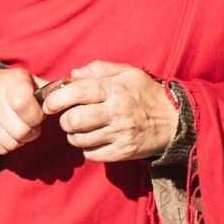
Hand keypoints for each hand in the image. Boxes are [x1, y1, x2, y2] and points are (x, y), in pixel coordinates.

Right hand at [0, 67, 44, 155]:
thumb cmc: (9, 86)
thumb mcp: (27, 80)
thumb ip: (48, 89)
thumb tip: (69, 93)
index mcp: (10, 81)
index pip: (24, 104)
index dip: (36, 115)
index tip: (38, 114)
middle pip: (20, 131)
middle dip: (31, 132)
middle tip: (30, 125)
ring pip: (11, 142)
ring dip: (20, 140)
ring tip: (18, 128)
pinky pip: (0, 149)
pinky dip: (8, 145)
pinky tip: (7, 132)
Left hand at [40, 60, 176, 163]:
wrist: (174, 121)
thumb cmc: (145, 93)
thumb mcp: (128, 72)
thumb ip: (99, 69)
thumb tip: (73, 74)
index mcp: (115, 89)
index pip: (78, 93)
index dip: (56, 98)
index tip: (49, 103)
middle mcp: (117, 112)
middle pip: (74, 120)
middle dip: (64, 120)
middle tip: (68, 117)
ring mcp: (120, 134)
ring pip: (79, 139)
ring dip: (74, 135)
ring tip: (81, 128)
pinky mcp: (122, 152)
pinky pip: (91, 154)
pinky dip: (87, 147)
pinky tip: (94, 138)